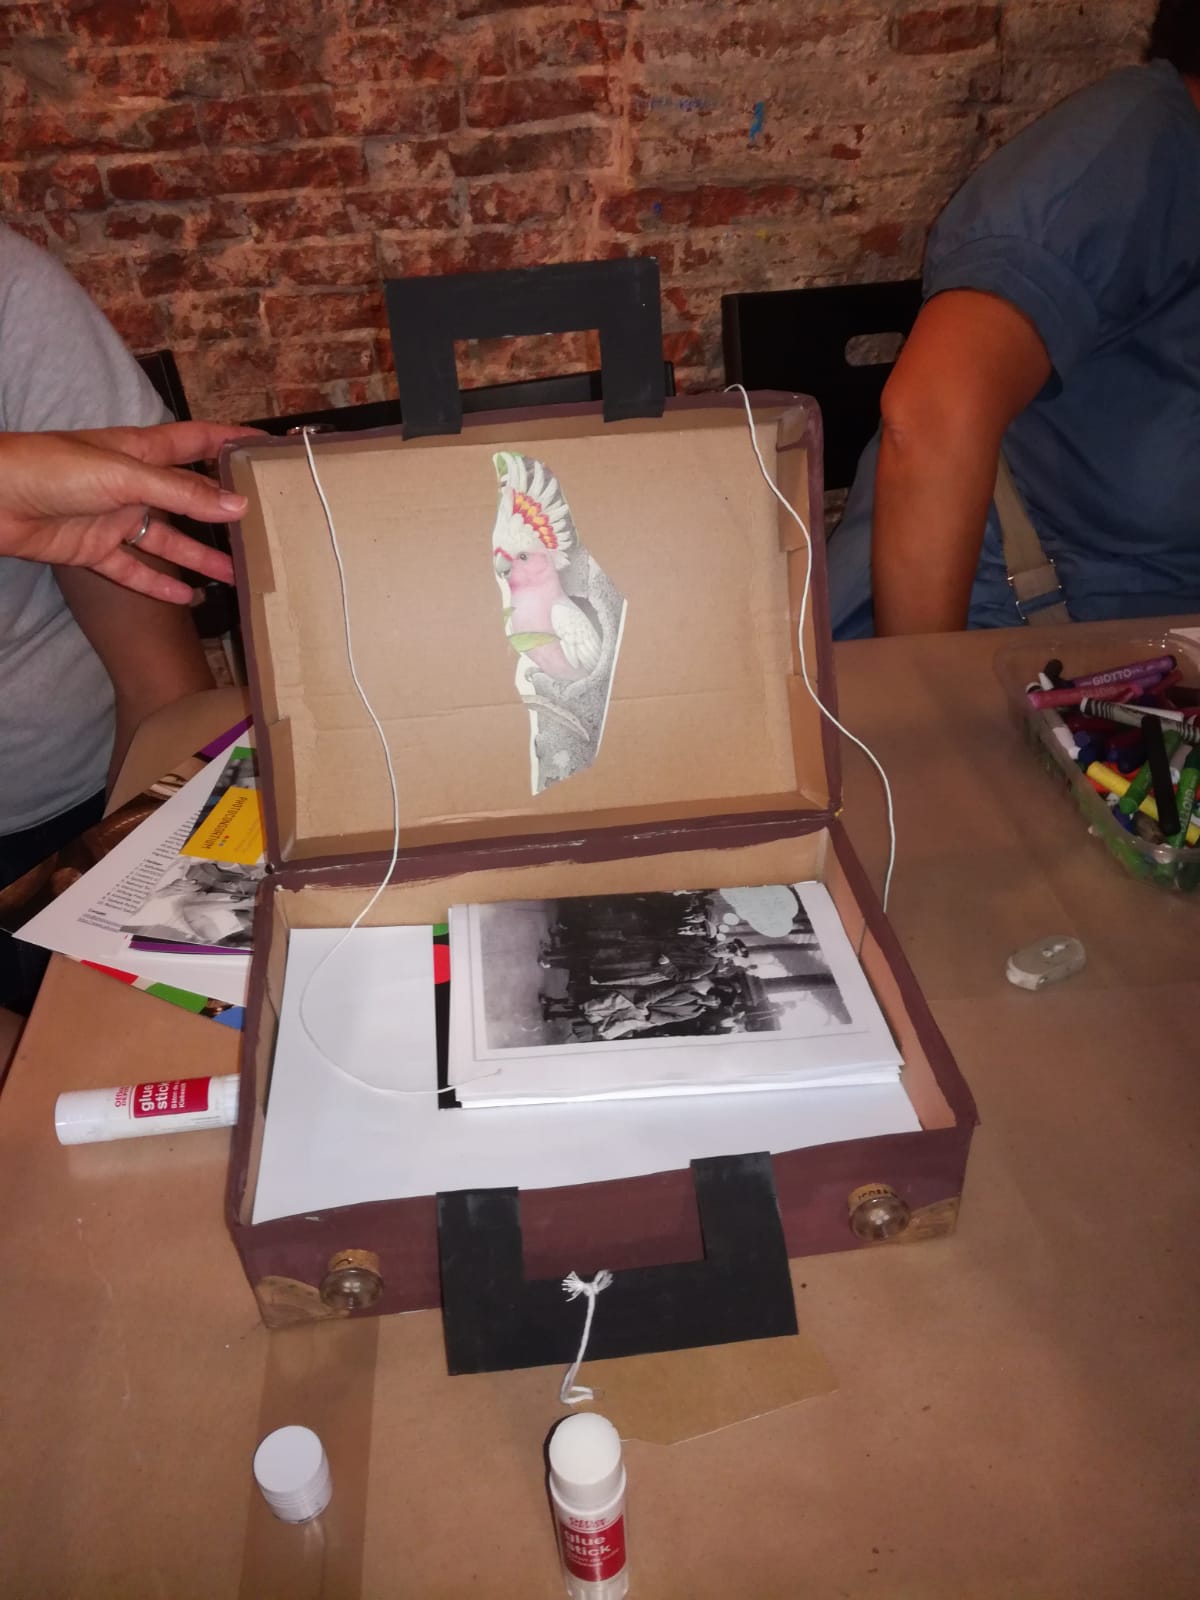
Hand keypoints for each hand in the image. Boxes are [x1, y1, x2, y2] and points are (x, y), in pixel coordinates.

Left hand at [0, 422, 261, 603]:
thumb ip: (181, 492)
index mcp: (140, 451)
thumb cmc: (53, 468)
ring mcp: (114, 518)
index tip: (265, 448)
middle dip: (222, 511)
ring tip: (237, 575)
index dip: (229, 441)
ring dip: (200, 557)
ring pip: (167, 540)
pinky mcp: (94, 549)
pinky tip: (187, 599)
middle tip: (263, 528)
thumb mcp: (125, 475)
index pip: (195, 441)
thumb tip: (237, 506)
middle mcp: (132, 483)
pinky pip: (134, 570)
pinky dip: (159, 584)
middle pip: (187, 498)